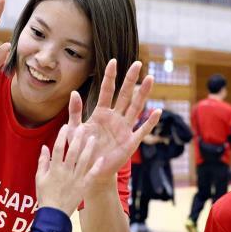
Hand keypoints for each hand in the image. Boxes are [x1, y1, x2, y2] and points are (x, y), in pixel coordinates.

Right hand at [35, 125, 96, 216]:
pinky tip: (102, 158)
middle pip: (73, 152)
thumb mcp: (39, 178)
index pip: (58, 149)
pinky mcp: (83, 186)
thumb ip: (42, 161)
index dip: (62, 136)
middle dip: (78, 138)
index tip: (66, 126)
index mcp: (54, 168)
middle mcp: (66, 171)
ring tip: (93, 138)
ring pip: (84, 161)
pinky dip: (97, 167)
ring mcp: (76, 179)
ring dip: (89, 149)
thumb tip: (44, 147)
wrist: (54, 214)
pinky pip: (91, 175)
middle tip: (83, 127)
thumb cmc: (45, 195)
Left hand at [67, 60, 160, 186]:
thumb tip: (74, 92)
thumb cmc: (81, 149)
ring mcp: (124, 129)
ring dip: (143, 94)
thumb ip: (75, 112)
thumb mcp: (74, 130)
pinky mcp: (130, 142)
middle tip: (138, 63)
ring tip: (150, 79)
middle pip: (125, 95)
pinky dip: (149, 122)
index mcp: (101, 113)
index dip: (110, 77)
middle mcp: (115, 118)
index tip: (113, 61)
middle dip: (131, 80)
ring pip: (136, 108)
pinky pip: (141, 130)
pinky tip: (157, 111)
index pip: (107, 91)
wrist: (89, 169)